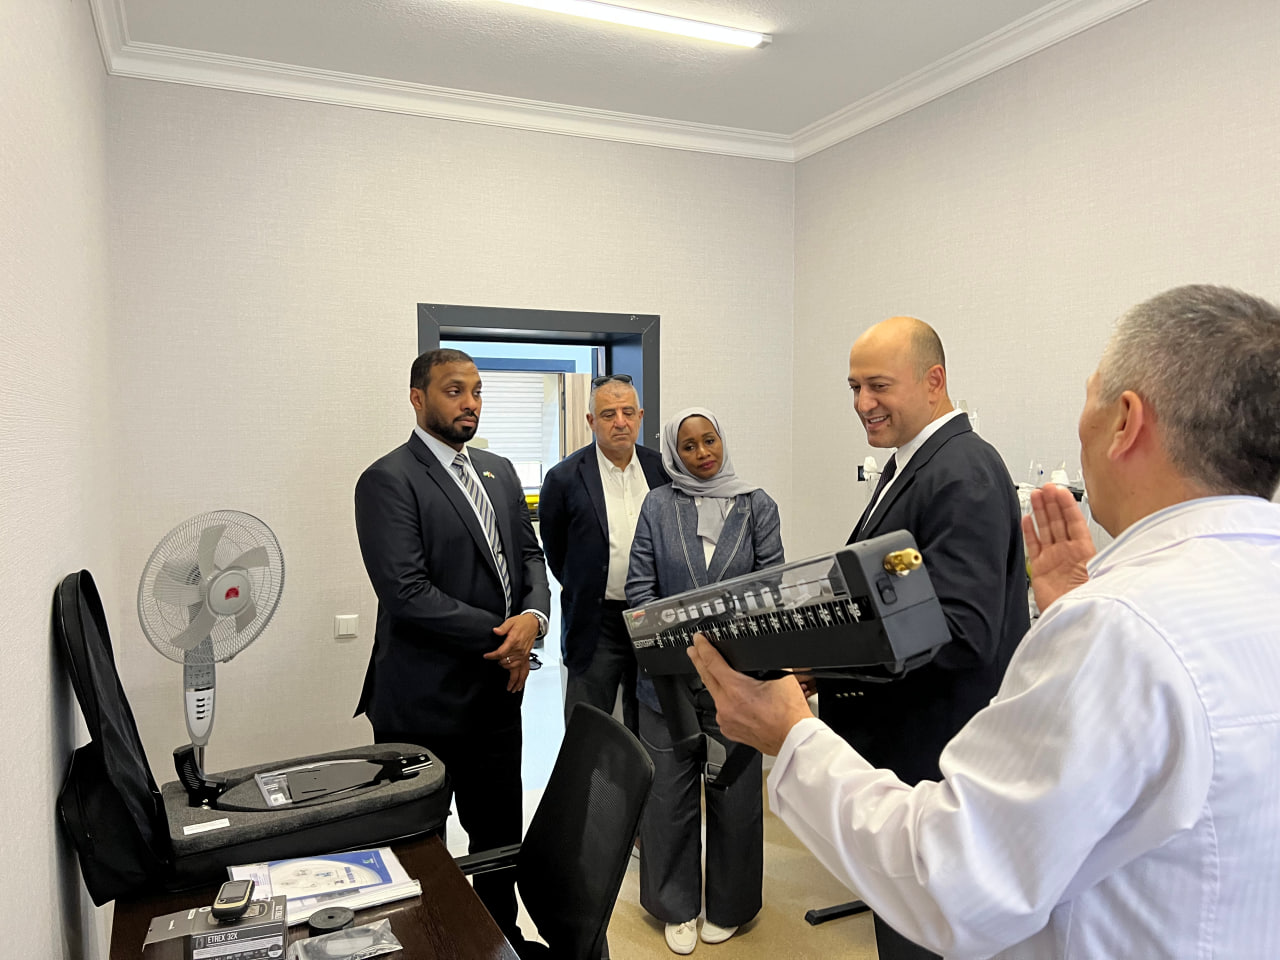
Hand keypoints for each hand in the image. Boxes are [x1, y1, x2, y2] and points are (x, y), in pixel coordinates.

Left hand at [485, 612, 540, 692]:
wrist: (534, 623)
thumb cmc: (522, 623)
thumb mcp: (510, 622)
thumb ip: (502, 628)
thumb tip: (495, 631)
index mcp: (514, 641)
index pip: (501, 652)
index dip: (492, 656)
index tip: (486, 656)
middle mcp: (519, 650)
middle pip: (507, 663)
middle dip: (500, 665)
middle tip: (496, 664)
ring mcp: (524, 655)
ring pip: (516, 670)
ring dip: (512, 678)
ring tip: (509, 687)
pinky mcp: (527, 657)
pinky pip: (525, 671)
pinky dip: (522, 679)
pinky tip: (518, 686)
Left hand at [687, 633, 813, 756]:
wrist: (794, 739)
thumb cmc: (789, 714)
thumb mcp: (782, 675)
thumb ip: (767, 662)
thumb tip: (761, 654)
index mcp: (736, 689)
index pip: (712, 662)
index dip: (703, 647)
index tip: (698, 640)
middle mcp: (726, 705)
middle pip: (705, 677)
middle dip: (698, 661)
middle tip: (694, 650)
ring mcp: (725, 720)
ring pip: (714, 695)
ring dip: (714, 683)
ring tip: (715, 673)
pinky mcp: (728, 730)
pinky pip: (722, 711)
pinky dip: (725, 702)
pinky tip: (733, 699)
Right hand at [1022, 483, 1094, 611]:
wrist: (1076, 620)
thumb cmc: (1093, 599)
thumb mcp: (1103, 573)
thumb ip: (1102, 558)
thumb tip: (1117, 544)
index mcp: (1085, 551)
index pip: (1074, 521)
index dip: (1066, 504)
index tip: (1059, 491)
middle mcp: (1068, 553)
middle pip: (1058, 521)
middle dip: (1051, 503)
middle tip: (1045, 488)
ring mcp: (1053, 560)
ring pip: (1045, 530)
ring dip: (1040, 512)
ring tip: (1035, 496)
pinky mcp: (1039, 569)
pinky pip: (1032, 546)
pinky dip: (1029, 532)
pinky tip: (1026, 519)